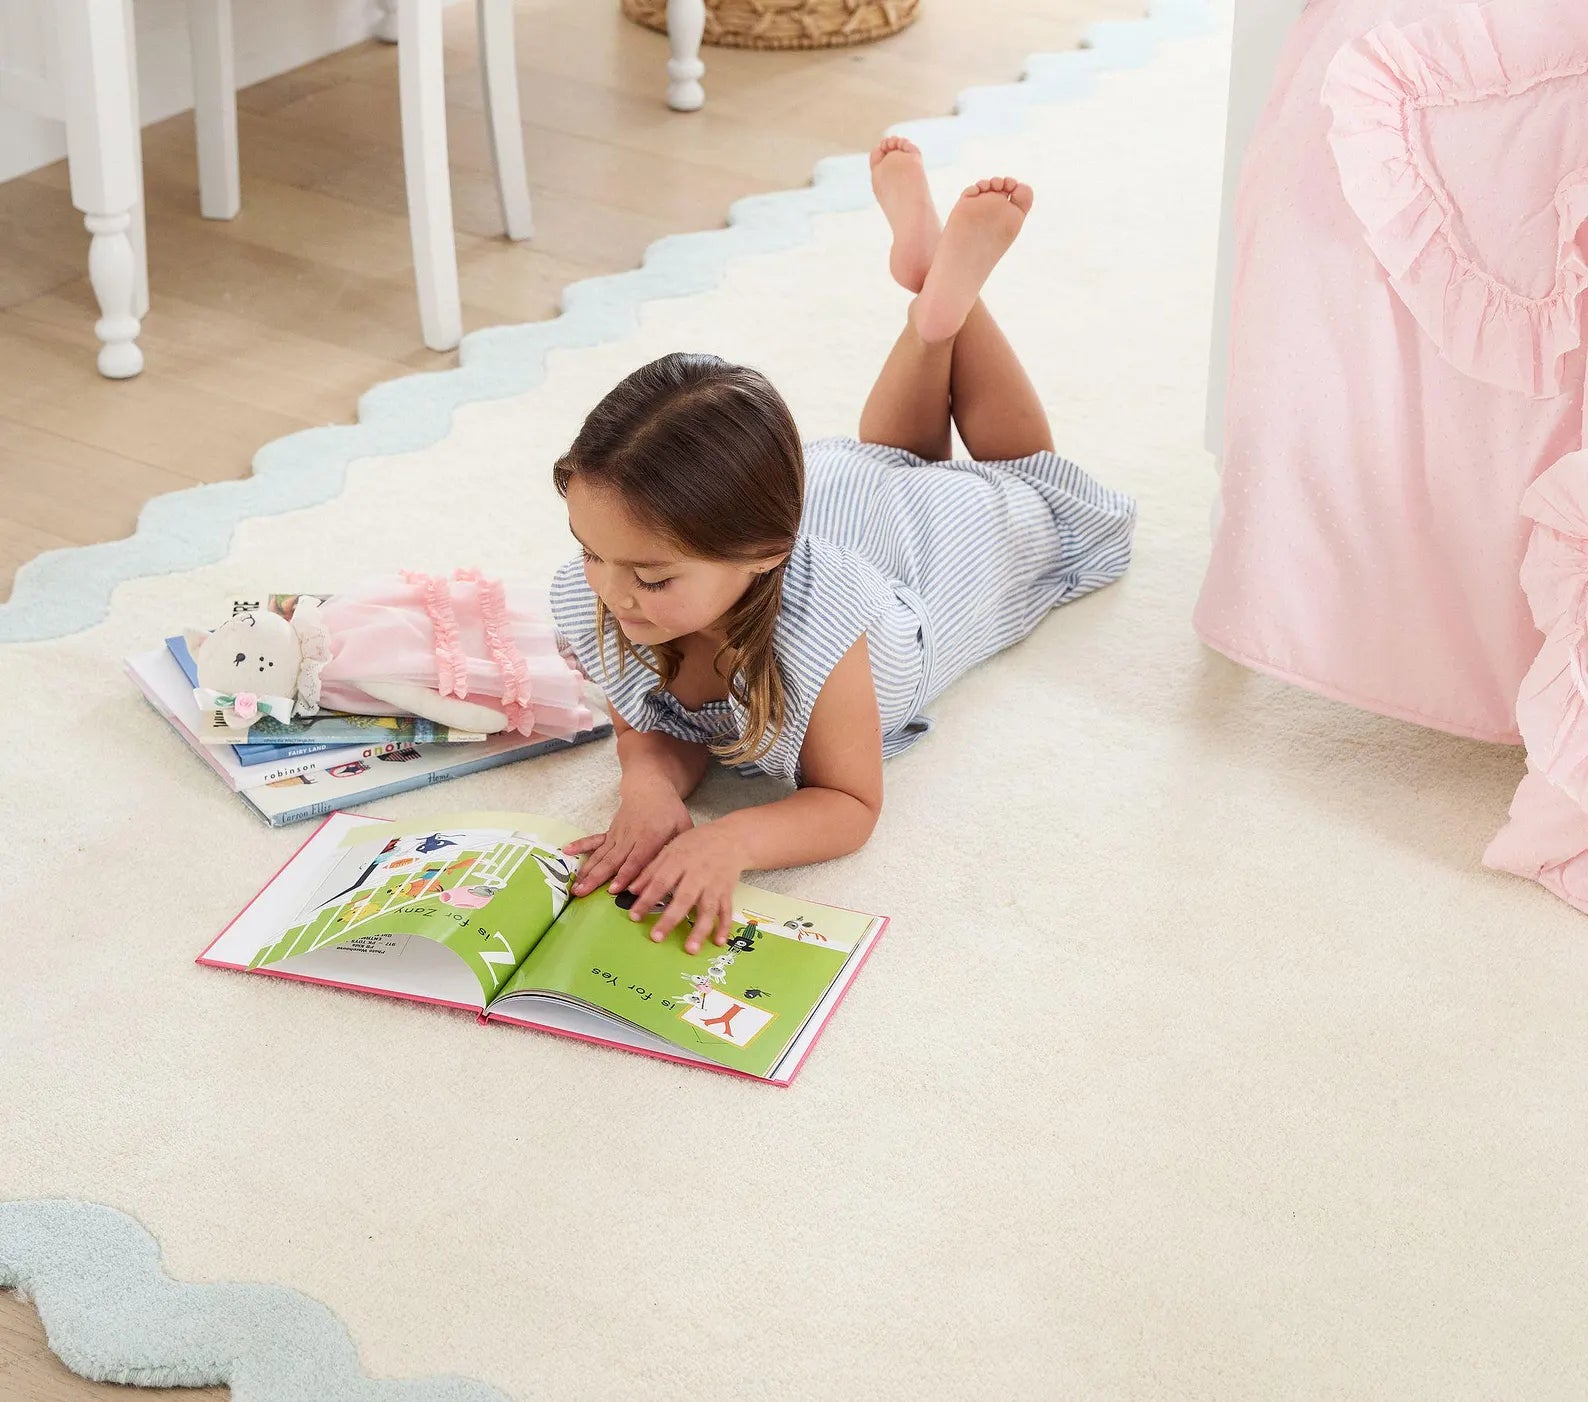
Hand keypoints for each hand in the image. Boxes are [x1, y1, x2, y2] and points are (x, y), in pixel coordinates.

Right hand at [563, 779, 692, 898]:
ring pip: (600, 855)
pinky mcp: (610, 833)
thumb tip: (676, 874)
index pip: (636, 860)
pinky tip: (567, 851)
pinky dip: (580, 846)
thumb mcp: (683, 828)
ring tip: (574, 887)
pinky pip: (594, 841)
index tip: (613, 890)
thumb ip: (679, 850)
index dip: (624, 875)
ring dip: (587, 871)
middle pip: (612, 861)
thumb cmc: (670, 811)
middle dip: (596, 878)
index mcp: (650, 838)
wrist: (650, 787)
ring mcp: (617, 835)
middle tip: (582, 893)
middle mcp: (630, 838)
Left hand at [629, 821, 746, 953]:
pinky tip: (718, 941)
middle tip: (656, 938)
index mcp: (680, 861)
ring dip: (699, 930)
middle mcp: (698, 875)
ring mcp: (714, 885)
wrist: (730, 838)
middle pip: (683, 899)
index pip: (660, 882)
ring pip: (708, 909)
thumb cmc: (696, 843)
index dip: (647, 899)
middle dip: (670, 919)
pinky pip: (726, 911)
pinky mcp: (727, 892)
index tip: (635, 916)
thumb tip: (631, 890)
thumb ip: (651, 870)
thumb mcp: (671, 849)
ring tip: (691, 949)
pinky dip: (724, 927)